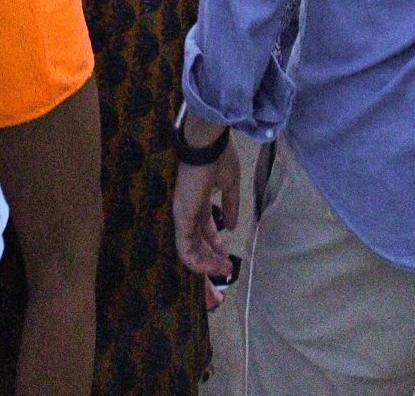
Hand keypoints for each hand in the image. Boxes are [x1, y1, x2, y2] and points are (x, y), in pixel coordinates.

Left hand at [173, 137, 241, 278]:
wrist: (207, 144)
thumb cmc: (219, 158)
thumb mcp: (230, 184)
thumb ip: (231, 206)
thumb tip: (232, 226)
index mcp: (199, 201)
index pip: (205, 229)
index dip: (216, 245)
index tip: (228, 257)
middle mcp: (188, 211)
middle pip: (197, 242)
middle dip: (212, 259)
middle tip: (226, 270)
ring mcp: (183, 215)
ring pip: (190, 250)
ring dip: (206, 264)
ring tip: (222, 271)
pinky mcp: (181, 218)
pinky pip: (185, 249)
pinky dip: (197, 262)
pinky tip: (210, 267)